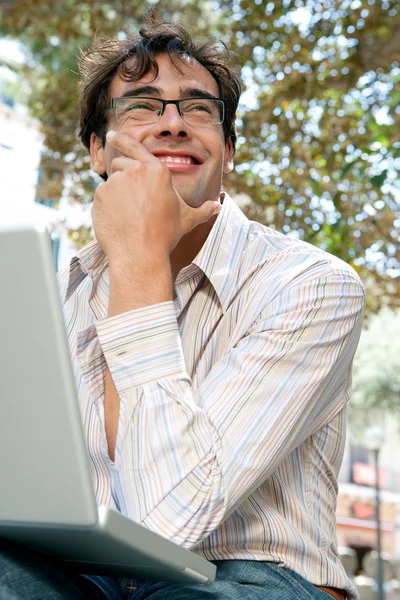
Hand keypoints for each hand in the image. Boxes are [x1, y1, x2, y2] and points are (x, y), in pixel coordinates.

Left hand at [92, 131, 221, 266]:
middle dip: (123, 177)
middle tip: (132, 201)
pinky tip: (117, 220)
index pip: (135, 146)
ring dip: (116, 193)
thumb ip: (203, 211)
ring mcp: (116, 182)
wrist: (141, 253)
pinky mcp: (101, 195)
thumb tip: (218, 207)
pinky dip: (106, 206)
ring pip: (111, 181)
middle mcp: (135, 170)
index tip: (111, 133)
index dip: (121, 138)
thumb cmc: (166, 235)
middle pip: (121, 164)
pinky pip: (101, 196)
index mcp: (157, 171)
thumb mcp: (188, 220)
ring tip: (127, 215)